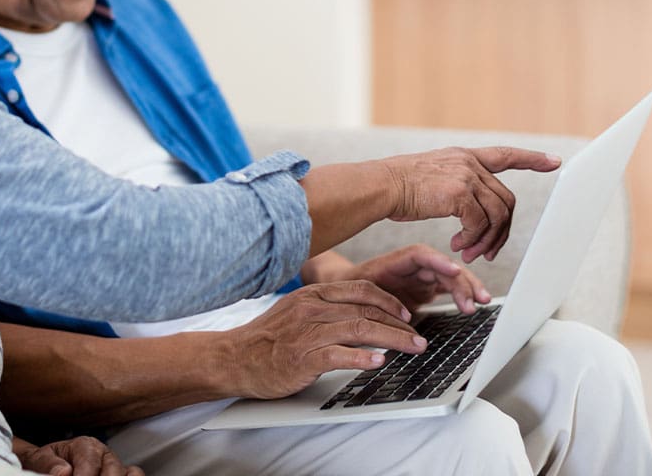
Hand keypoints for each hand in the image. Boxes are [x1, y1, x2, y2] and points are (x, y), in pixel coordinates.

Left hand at [14, 435, 143, 475]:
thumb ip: (48, 464)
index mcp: (85, 445)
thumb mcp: (39, 459)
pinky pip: (135, 475)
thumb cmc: (46, 463)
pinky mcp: (122, 475)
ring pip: (130, 474)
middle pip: (113, 472)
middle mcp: (104, 453)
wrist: (49, 465)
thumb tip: (63, 473)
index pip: (90, 466)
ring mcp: (115, 465)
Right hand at [222, 280, 426, 399]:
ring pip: (359, 329)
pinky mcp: (303, 357)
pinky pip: (339, 355)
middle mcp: (311, 309)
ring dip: (392, 339)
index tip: (406, 313)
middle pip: (366, 310)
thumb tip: (360, 317)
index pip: (360, 289)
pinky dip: (362, 358)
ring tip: (412, 348)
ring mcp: (307, 332)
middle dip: (399, 324)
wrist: (233, 358)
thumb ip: (325, 310)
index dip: (389, 300)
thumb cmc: (266, 339)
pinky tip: (379, 362)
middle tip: (419, 337)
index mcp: (312, 295)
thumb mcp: (295, 312)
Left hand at [334, 245, 490, 313]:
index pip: (420, 255)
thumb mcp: (359, 295)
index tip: (454, 271)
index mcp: (394, 262)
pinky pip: (449, 288)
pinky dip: (463, 295)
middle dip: (461, 280)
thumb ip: (377, 303)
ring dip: (467, 288)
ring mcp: (420, 278)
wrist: (344, 297)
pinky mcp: (426, 290)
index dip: (439, 261)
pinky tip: (475, 303)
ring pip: (450, 277)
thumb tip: (398, 320)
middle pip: (441, 267)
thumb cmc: (350, 292)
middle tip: (475, 300)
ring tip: (482, 302)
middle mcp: (411, 268)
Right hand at [381, 146, 559, 262]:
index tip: (554, 161)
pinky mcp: (459, 192)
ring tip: (469, 254)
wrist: (379, 186)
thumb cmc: (396, 188)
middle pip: (506, 200)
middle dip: (502, 231)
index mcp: (463, 157)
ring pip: (497, 215)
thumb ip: (454, 185)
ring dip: (487, 241)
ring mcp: (466, 175)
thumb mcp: (430, 178)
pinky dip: (473, 240)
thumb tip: (470, 211)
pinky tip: (458, 246)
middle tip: (487, 253)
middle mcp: (468, 163)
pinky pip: (480, 223)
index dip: (531, 158)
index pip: (504, 154)